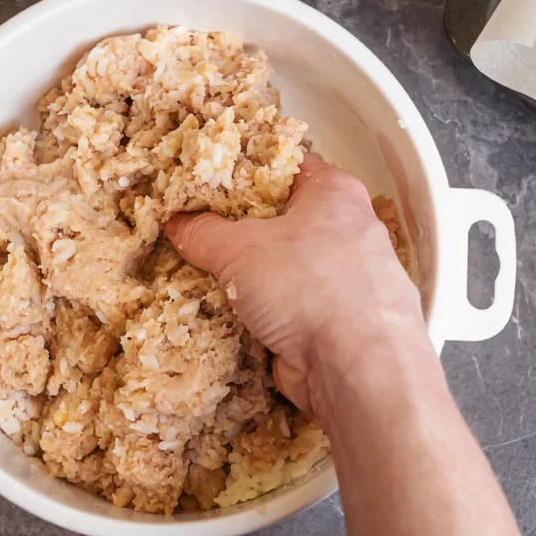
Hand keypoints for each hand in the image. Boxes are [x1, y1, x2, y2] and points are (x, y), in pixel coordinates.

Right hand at [165, 153, 427, 416]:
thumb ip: (203, 232)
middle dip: (238, 229)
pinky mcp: (334, 323)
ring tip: (200, 273)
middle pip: (280, 219)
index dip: (242, 169)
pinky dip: (259, 313)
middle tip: (194, 229)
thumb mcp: (240, 248)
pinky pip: (286, 308)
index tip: (205, 178)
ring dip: (246, 277)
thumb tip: (177, 223)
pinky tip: (224, 315)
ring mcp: (344, 280)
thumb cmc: (309, 286)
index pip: (283, 165)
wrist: (358, 370)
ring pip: (282, 268)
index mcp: (334, 193)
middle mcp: (346, 230)